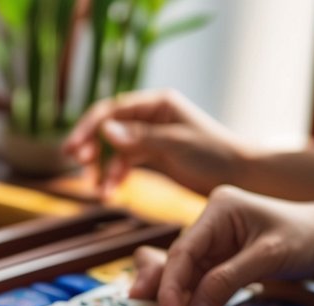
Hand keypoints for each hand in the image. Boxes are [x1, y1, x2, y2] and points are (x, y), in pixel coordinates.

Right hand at [63, 89, 250, 196]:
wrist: (240, 176)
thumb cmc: (215, 155)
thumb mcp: (176, 144)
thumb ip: (140, 137)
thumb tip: (105, 130)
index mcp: (157, 103)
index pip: (112, 110)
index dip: (88, 128)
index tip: (73, 150)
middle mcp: (151, 116)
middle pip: (107, 128)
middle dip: (91, 149)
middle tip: (81, 169)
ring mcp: (150, 136)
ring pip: (113, 149)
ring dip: (103, 169)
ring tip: (100, 192)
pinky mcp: (153, 156)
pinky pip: (124, 163)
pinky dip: (115, 177)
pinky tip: (111, 192)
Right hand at [134, 187, 313, 305]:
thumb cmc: (305, 237)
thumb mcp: (269, 256)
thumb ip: (228, 281)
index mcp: (219, 209)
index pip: (184, 251)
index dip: (172, 286)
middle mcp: (209, 224)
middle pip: (178, 263)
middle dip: (169, 294)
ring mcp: (213, 242)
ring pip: (184, 275)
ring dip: (177, 299)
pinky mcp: (220, 259)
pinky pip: (198, 281)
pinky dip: (192, 299)